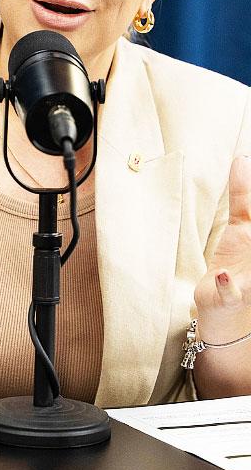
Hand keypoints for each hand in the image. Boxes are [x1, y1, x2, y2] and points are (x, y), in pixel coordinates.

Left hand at [196, 156, 250, 333]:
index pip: (250, 207)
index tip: (241, 160)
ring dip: (250, 248)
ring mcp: (248, 277)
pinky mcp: (231, 296)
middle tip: (245, 205)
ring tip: (246, 231)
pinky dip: (227, 285)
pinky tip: (222, 275)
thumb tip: (243, 160)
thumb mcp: (239, 227)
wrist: (226, 310)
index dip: (245, 186)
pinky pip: (231, 292)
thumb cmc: (234, 265)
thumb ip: (242, 196)